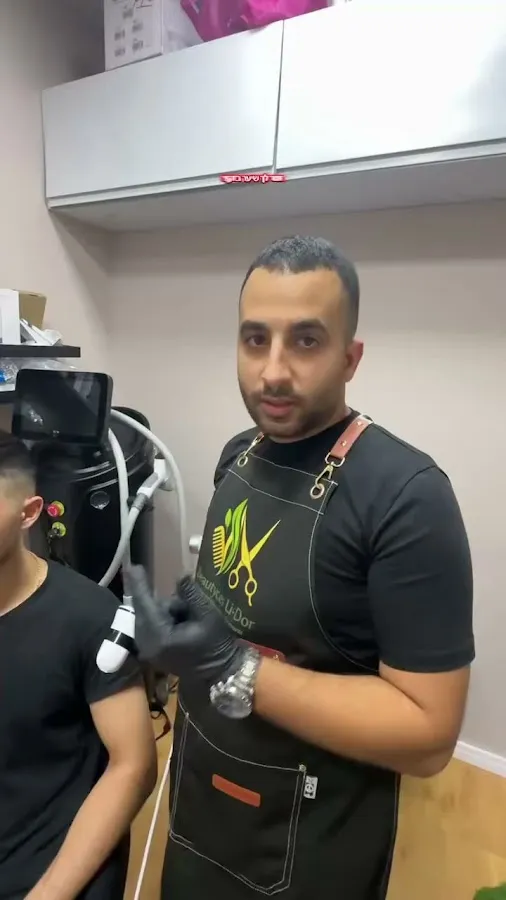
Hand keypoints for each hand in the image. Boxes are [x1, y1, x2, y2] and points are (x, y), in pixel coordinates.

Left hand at [127, 567, 245, 685]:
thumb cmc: (216, 646)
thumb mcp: (208, 616)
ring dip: (166, 611)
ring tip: (189, 619)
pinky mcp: (151, 652)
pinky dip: (163, 619)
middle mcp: (147, 645)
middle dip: (165, 603)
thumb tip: (180, 574)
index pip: (145, 605)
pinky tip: (181, 624)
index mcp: (160, 637)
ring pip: (149, 617)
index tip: (132, 566)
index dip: (139, 584)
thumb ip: (192, 595)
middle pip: (146, 610)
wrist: (218, 675)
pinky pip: (151, 626)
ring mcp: (147, 650)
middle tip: (187, 608)